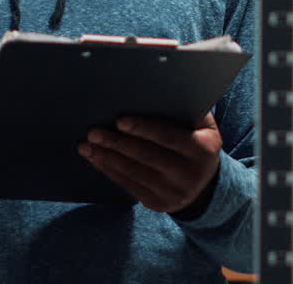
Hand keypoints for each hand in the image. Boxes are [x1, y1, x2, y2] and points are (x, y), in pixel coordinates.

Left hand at [79, 113, 221, 215]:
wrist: (205, 183)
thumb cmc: (197, 140)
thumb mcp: (203, 125)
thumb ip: (185, 108)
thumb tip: (152, 88)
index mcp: (202, 150)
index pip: (168, 137)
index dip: (143, 128)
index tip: (119, 120)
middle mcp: (190, 174)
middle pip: (147, 156)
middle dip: (117, 143)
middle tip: (93, 131)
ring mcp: (174, 193)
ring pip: (134, 172)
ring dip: (107, 157)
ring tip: (86, 145)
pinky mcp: (158, 204)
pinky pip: (129, 186)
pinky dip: (109, 170)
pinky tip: (96, 158)